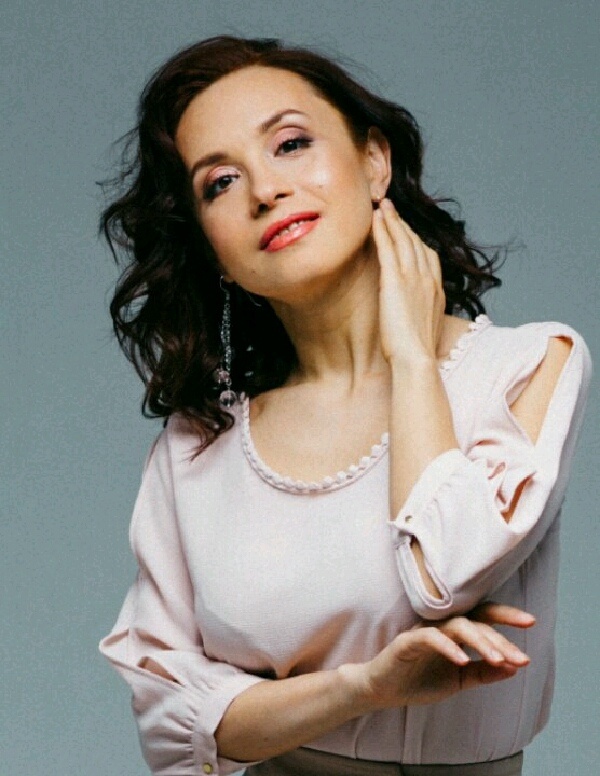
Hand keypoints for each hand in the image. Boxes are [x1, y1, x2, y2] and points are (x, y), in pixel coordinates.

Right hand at [342, 603, 534, 711]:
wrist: (384, 690)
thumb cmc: (419, 679)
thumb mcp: (459, 680)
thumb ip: (483, 672)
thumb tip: (514, 667)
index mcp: (455, 630)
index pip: (484, 617)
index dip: (506, 616)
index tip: (531, 623)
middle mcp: (442, 625)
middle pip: (475, 620)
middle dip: (500, 637)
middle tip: (521, 656)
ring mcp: (425, 630)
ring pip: (457, 626)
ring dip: (480, 642)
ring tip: (497, 660)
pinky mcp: (408, 641)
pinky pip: (431, 638)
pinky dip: (448, 647)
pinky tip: (462, 660)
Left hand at [372, 199, 445, 365]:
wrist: (416, 359)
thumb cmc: (418, 352)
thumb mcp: (424, 328)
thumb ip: (421, 313)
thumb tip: (414, 313)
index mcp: (437, 289)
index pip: (428, 255)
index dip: (416, 240)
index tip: (406, 230)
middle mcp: (428, 279)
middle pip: (416, 243)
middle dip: (403, 224)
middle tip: (391, 208)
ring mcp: (413, 278)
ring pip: (402, 240)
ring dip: (392, 220)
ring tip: (382, 206)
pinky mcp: (395, 281)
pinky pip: (388, 248)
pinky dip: (382, 231)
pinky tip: (375, 220)